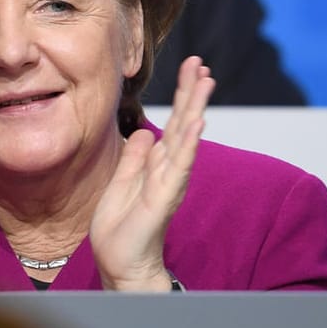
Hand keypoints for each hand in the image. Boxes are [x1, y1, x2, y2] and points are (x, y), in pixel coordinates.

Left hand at [91, 56, 214, 290]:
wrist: (120, 264)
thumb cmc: (122, 229)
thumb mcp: (121, 183)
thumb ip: (134, 158)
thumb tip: (144, 133)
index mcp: (157, 164)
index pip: (173, 122)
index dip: (181, 95)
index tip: (191, 67)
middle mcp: (169, 169)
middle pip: (183, 123)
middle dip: (191, 92)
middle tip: (201, 63)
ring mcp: (170, 182)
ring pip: (186, 138)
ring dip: (196, 109)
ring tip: (206, 82)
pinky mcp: (164, 198)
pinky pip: (180, 167)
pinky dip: (190, 144)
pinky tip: (198, 124)